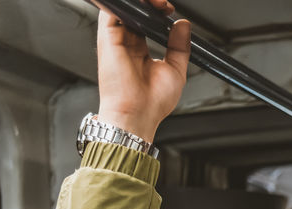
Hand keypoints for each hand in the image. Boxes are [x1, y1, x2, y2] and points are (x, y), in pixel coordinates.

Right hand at [96, 0, 191, 142]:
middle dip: (150, 4)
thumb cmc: (153, 102)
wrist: (138, 114)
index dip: (156, 12)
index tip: (170, 12)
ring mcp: (115, 38)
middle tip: (165, 6)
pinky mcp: (108, 36)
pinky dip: (129, 3)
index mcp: (138, 50)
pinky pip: (112, 10)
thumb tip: (183, 25)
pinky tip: (145, 5)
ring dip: (142, 2)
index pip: (145, 21)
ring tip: (159, 4)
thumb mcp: (175, 71)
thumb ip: (179, 46)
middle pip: (134, 11)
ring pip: (124, 7)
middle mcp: (125, 42)